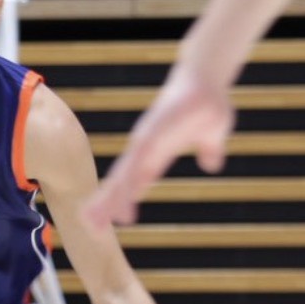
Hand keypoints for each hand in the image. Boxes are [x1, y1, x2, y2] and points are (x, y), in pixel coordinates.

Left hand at [85, 65, 233, 226]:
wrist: (208, 75)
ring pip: (126, 174)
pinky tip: (127, 193)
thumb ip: (207, 151)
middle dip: (107, 204)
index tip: (109, 221)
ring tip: (100, 218)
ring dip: (114, 197)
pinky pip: (141, 158)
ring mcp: (147, 138)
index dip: (121, 201)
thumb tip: (211, 164)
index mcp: (155, 153)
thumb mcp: (212, 136)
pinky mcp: (154, 130)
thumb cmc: (208, 102)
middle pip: (122, 181)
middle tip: (92, 227)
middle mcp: (145, 148)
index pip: (133, 182)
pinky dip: (133, 176)